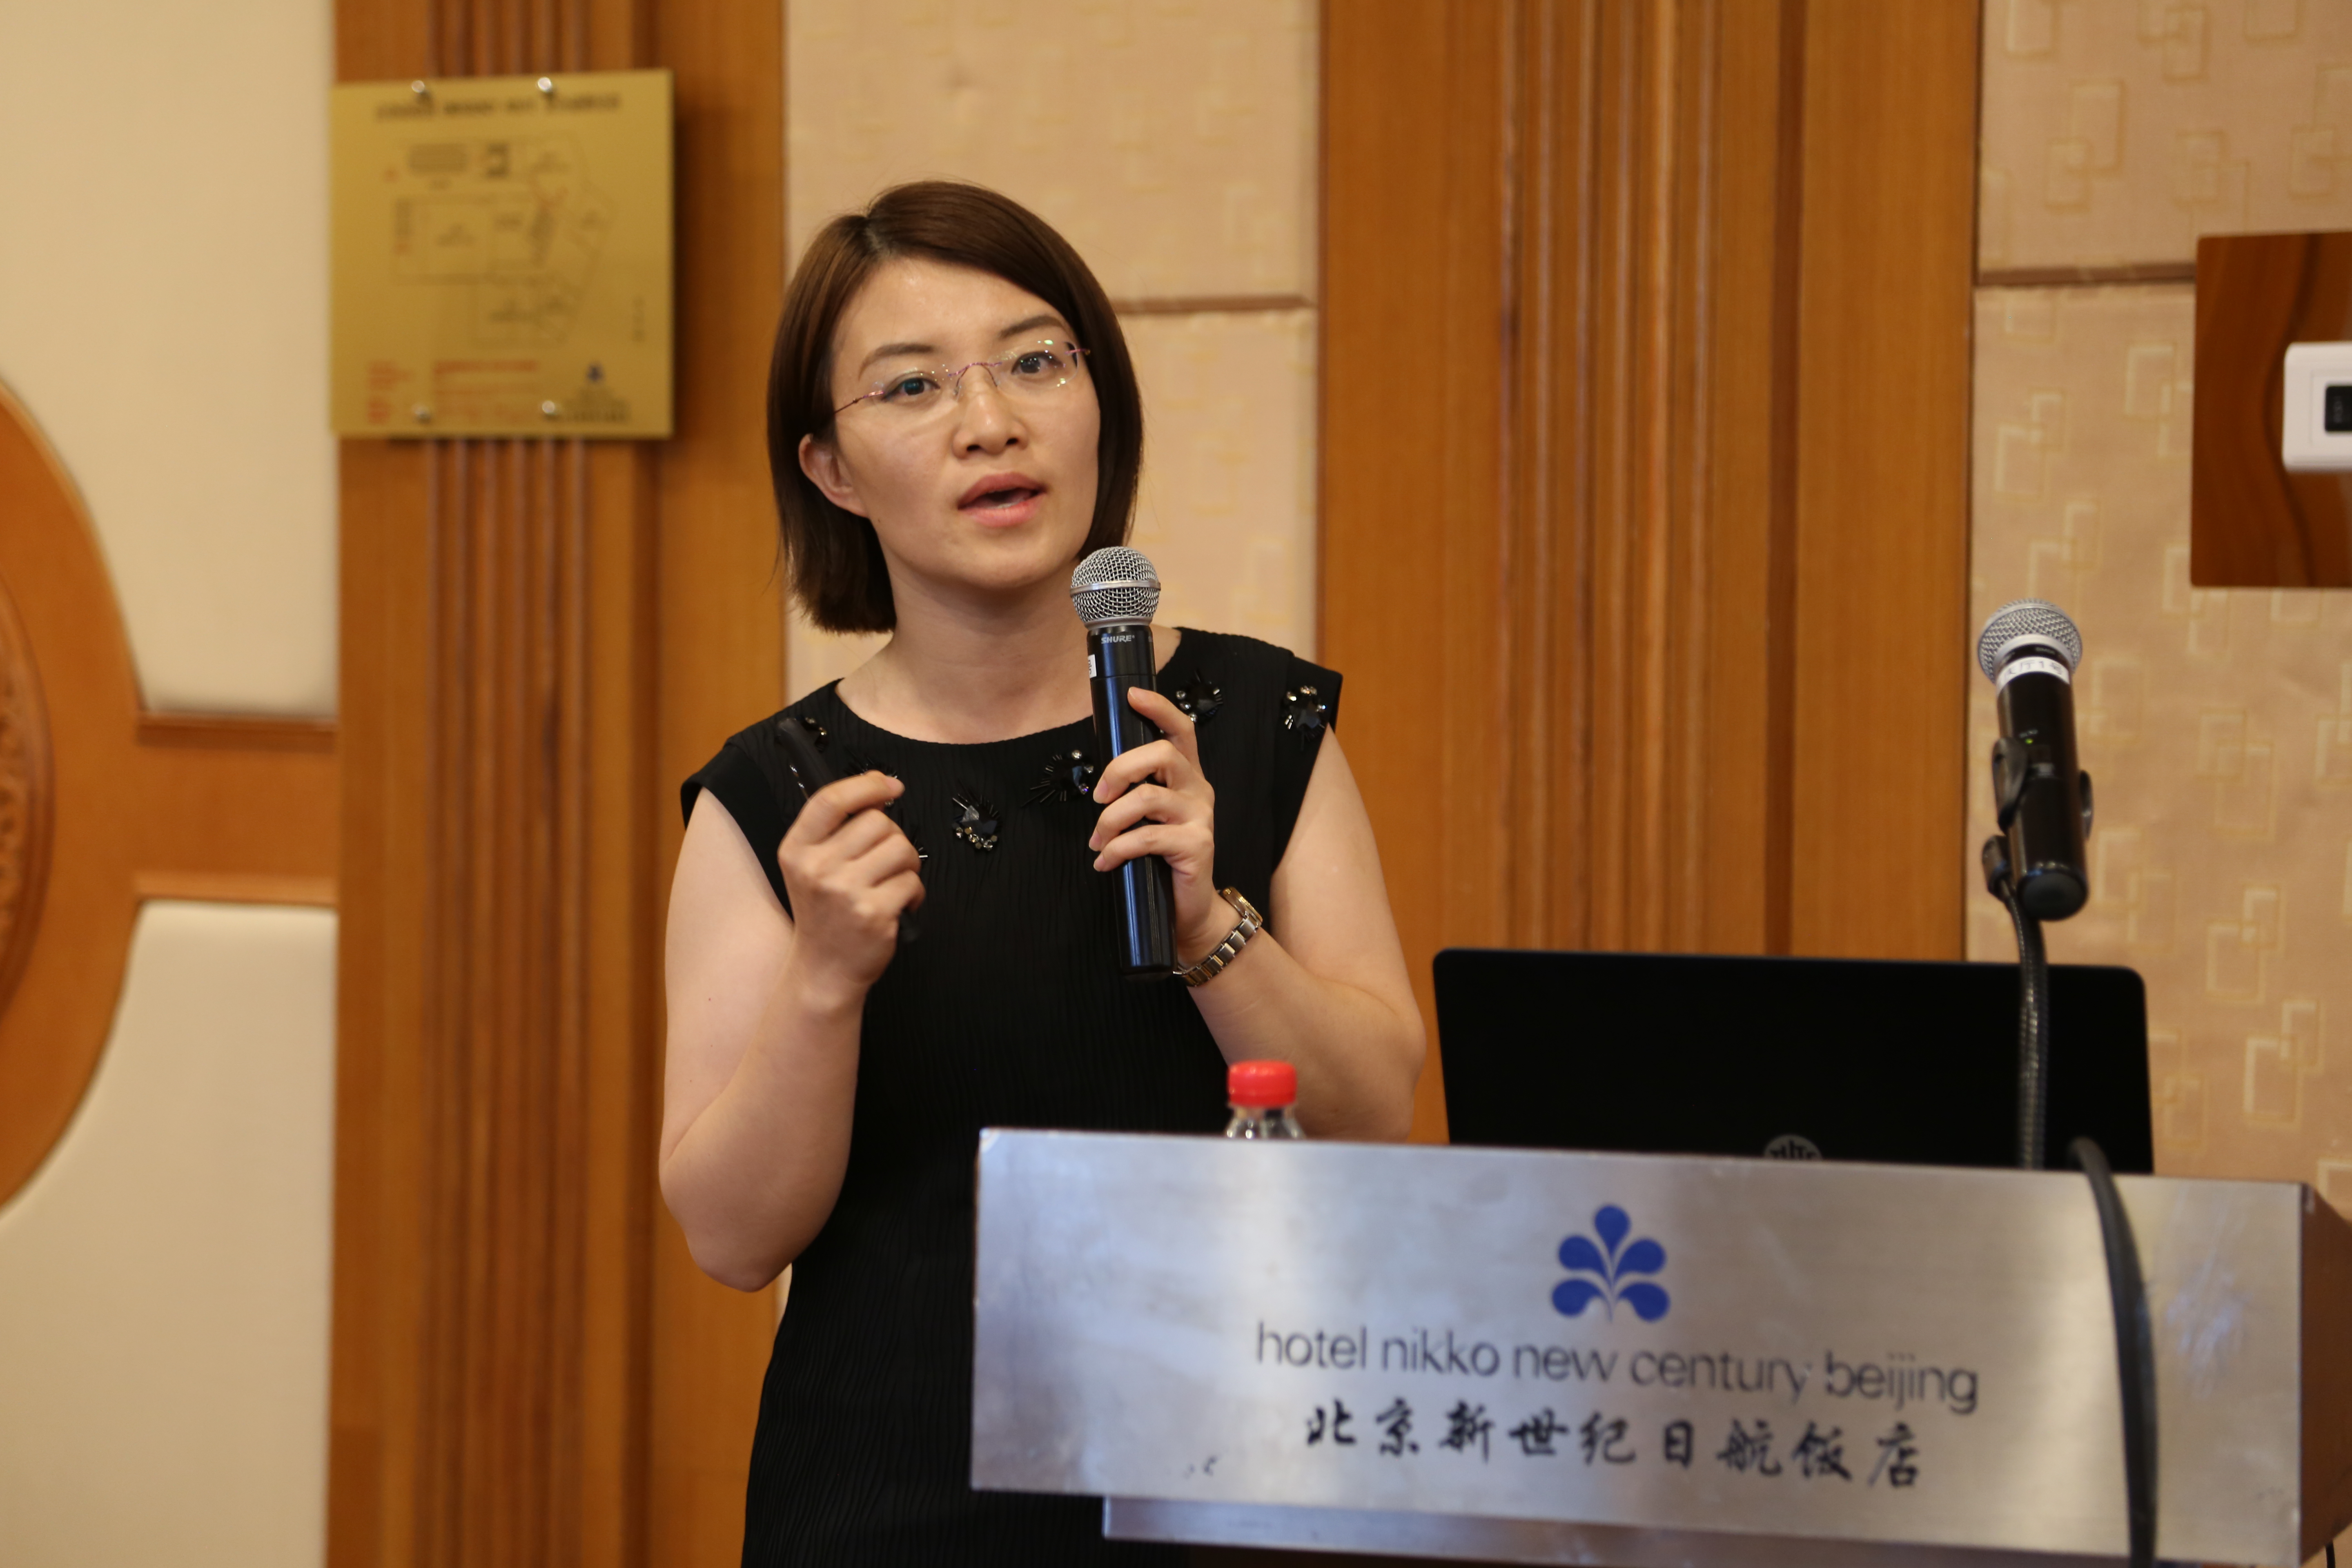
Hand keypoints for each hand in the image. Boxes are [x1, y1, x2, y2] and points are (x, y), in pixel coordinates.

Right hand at [775, 772, 923, 998]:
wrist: (823, 970)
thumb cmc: (825, 914)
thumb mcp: (810, 867)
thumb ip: (835, 830)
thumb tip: (882, 789)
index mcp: (797, 850)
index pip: (831, 801)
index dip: (866, 784)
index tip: (890, 785)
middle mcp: (817, 868)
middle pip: (877, 822)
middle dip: (892, 837)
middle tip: (885, 862)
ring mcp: (845, 891)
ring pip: (901, 848)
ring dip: (907, 865)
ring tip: (891, 884)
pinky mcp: (874, 913)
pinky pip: (912, 882)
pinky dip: (914, 893)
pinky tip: (897, 906)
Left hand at [1088, 688, 1230, 962]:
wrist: (1190, 909)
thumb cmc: (1163, 860)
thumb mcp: (1150, 819)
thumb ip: (1137, 793)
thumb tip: (1102, 778)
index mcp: (1187, 778)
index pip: (1180, 731)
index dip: (1159, 709)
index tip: (1132, 696)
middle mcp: (1199, 791)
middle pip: (1161, 755)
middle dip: (1119, 769)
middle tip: (1098, 796)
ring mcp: (1200, 818)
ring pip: (1147, 798)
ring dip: (1110, 819)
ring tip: (1097, 841)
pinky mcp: (1196, 846)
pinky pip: (1146, 838)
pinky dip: (1117, 849)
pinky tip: (1106, 862)